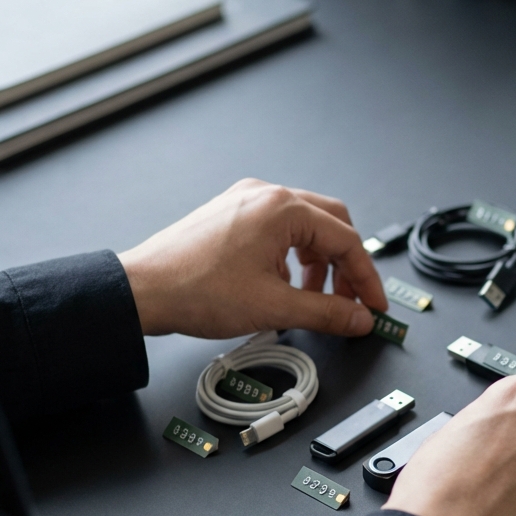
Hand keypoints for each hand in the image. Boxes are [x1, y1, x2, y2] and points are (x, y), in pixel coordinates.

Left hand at [117, 179, 387, 337]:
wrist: (141, 291)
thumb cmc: (195, 291)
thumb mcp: (275, 308)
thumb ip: (327, 313)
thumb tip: (359, 319)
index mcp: (282, 209)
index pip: (346, 240)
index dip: (366, 279)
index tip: (374, 307)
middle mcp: (267, 196)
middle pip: (332, 224)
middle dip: (346, 265)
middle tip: (351, 301)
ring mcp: (246, 201)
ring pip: (306, 226)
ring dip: (319, 262)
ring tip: (313, 298)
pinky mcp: (231, 214)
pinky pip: (279, 229)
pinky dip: (293, 255)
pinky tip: (284, 285)